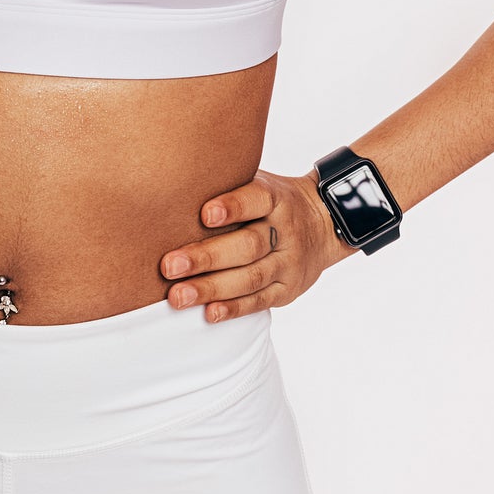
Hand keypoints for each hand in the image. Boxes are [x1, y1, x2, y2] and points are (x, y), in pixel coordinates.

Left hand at [159, 169, 344, 320]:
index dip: (232, 206)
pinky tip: (208, 313)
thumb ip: (226, 183)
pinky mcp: (288, 290)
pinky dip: (233, 308)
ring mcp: (289, 263)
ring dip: (212, 288)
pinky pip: (260, 301)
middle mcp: (285, 230)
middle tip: (169, 266)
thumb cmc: (269, 200)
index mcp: (275, 198)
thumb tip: (173, 183)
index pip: (256, 200)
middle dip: (206, 257)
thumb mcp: (258, 181)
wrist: (324, 222)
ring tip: (178, 296)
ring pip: (250, 278)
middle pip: (247, 245)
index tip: (205, 213)